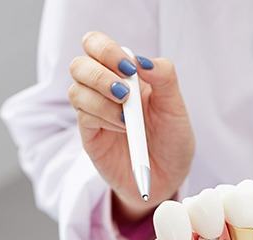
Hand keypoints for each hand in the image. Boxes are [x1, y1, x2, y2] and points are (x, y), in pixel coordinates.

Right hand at [69, 31, 194, 219]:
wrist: (168, 179)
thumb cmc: (172, 142)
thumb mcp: (176, 109)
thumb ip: (164, 78)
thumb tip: (141, 60)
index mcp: (125, 75)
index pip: (97, 45)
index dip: (106, 50)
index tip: (130, 69)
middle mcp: (104, 90)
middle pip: (79, 64)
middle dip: (99, 74)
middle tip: (125, 92)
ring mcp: (95, 113)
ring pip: (76, 90)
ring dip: (102, 99)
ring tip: (127, 118)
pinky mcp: (90, 135)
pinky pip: (83, 116)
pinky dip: (103, 118)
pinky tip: (123, 129)